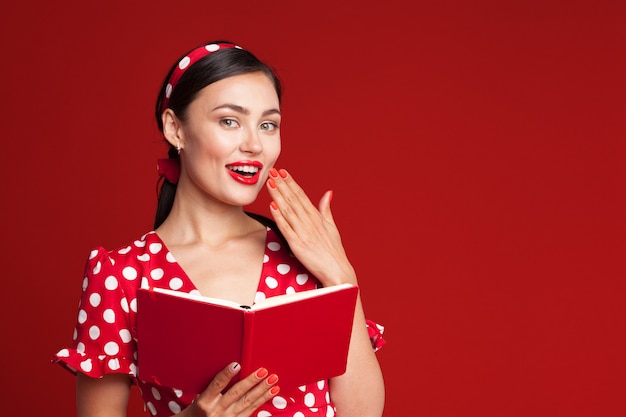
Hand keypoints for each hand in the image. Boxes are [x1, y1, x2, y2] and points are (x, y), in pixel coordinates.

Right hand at [187, 363, 278, 416]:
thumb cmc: (200, 410)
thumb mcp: (201, 397)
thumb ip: (214, 386)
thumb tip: (233, 367)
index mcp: (205, 401)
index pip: (217, 385)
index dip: (226, 374)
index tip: (236, 365)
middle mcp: (216, 410)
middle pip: (236, 393)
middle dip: (251, 381)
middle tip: (263, 371)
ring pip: (248, 402)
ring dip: (262, 390)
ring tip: (272, 380)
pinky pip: (252, 410)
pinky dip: (263, 400)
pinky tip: (271, 392)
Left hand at [266, 168, 356, 286]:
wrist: (338, 271)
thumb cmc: (334, 251)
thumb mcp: (332, 227)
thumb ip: (326, 209)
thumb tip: (328, 193)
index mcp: (317, 217)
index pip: (302, 195)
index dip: (291, 183)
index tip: (283, 172)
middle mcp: (310, 222)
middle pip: (293, 199)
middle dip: (282, 184)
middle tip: (272, 171)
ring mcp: (303, 233)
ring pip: (288, 210)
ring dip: (278, 195)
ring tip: (270, 183)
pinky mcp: (297, 245)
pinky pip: (286, 228)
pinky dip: (279, 217)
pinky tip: (272, 206)